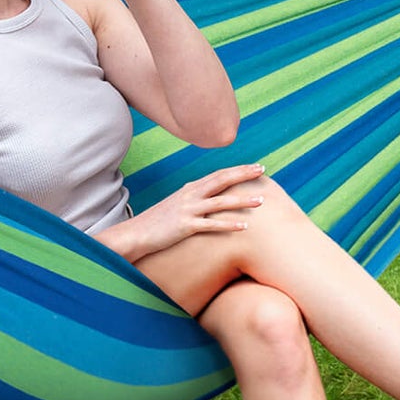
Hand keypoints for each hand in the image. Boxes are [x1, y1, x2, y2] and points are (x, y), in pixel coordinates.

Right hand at [107, 163, 267, 261]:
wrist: (137, 233)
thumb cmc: (159, 221)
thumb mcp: (177, 204)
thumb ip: (193, 198)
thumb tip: (209, 198)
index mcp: (190, 188)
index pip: (218, 174)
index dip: (238, 170)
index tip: (255, 167)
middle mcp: (190, 195)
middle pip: (221, 180)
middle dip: (243, 174)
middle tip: (262, 170)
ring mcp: (188, 210)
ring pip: (220, 202)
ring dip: (242, 200)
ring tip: (262, 200)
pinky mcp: (185, 226)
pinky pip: (212, 225)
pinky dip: (229, 225)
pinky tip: (244, 227)